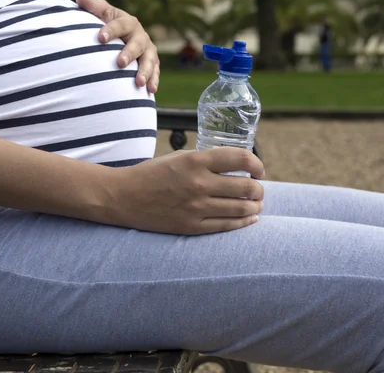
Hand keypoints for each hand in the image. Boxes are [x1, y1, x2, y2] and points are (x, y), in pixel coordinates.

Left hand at [76, 0, 159, 92]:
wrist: (126, 37)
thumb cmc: (110, 25)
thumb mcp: (102, 14)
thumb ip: (93, 7)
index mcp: (128, 22)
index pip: (120, 25)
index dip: (110, 31)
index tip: (100, 38)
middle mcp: (141, 36)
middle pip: (137, 44)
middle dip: (129, 54)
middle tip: (120, 63)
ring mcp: (148, 51)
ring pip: (149, 60)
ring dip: (145, 71)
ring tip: (138, 82)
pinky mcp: (153, 64)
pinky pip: (155, 72)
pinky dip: (154, 81)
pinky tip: (151, 90)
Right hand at [104, 148, 265, 234]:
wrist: (124, 197)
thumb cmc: (153, 173)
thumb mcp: (180, 157)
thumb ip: (207, 160)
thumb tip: (237, 166)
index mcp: (196, 160)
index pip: (241, 159)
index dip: (257, 164)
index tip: (259, 170)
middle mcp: (199, 183)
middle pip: (246, 186)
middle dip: (259, 188)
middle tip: (259, 189)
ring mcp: (196, 207)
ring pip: (241, 208)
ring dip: (255, 205)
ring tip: (257, 204)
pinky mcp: (192, 226)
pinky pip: (227, 225)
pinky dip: (244, 221)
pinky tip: (250, 218)